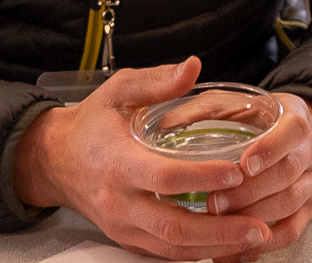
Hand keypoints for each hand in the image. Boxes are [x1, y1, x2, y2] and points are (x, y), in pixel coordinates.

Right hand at [13, 58, 311, 260]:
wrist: (52, 160)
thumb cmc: (91, 123)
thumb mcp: (118, 91)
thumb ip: (157, 81)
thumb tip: (194, 66)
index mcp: (119, 163)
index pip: (164, 177)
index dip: (202, 177)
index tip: (238, 172)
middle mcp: (119, 202)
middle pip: (173, 225)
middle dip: (220, 230)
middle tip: (259, 226)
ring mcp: (122, 226)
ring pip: (171, 247)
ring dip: (215, 247)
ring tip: (254, 237)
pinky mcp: (126, 239)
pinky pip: (163, 253)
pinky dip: (196, 252)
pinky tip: (227, 246)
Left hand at [201, 93, 311, 249]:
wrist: (293, 135)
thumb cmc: (261, 119)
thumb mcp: (242, 103)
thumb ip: (210, 108)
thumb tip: (168, 121)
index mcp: (296, 118)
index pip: (292, 131)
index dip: (270, 149)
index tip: (244, 165)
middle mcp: (309, 150)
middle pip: (287, 172)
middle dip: (250, 191)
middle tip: (215, 203)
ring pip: (290, 203)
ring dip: (254, 216)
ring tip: (220, 224)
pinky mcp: (308, 208)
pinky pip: (292, 230)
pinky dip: (267, 241)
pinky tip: (241, 246)